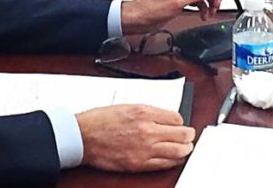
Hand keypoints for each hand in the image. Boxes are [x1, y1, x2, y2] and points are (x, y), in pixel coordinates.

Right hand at [77, 105, 194, 172]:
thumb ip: (147, 112)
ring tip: (186, 148)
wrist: (83, 136)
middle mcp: (147, 130)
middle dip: (189, 136)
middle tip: (189, 136)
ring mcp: (144, 149)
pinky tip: (174, 158)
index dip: (180, 122)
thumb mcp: (127, 106)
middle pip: (182, 135)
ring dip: (185, 149)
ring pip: (178, 152)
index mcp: (143, 112)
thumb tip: (164, 118)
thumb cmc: (100, 121)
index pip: (176, 118)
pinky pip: (164, 164)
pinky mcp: (139, 164)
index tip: (179, 124)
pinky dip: (173, 161)